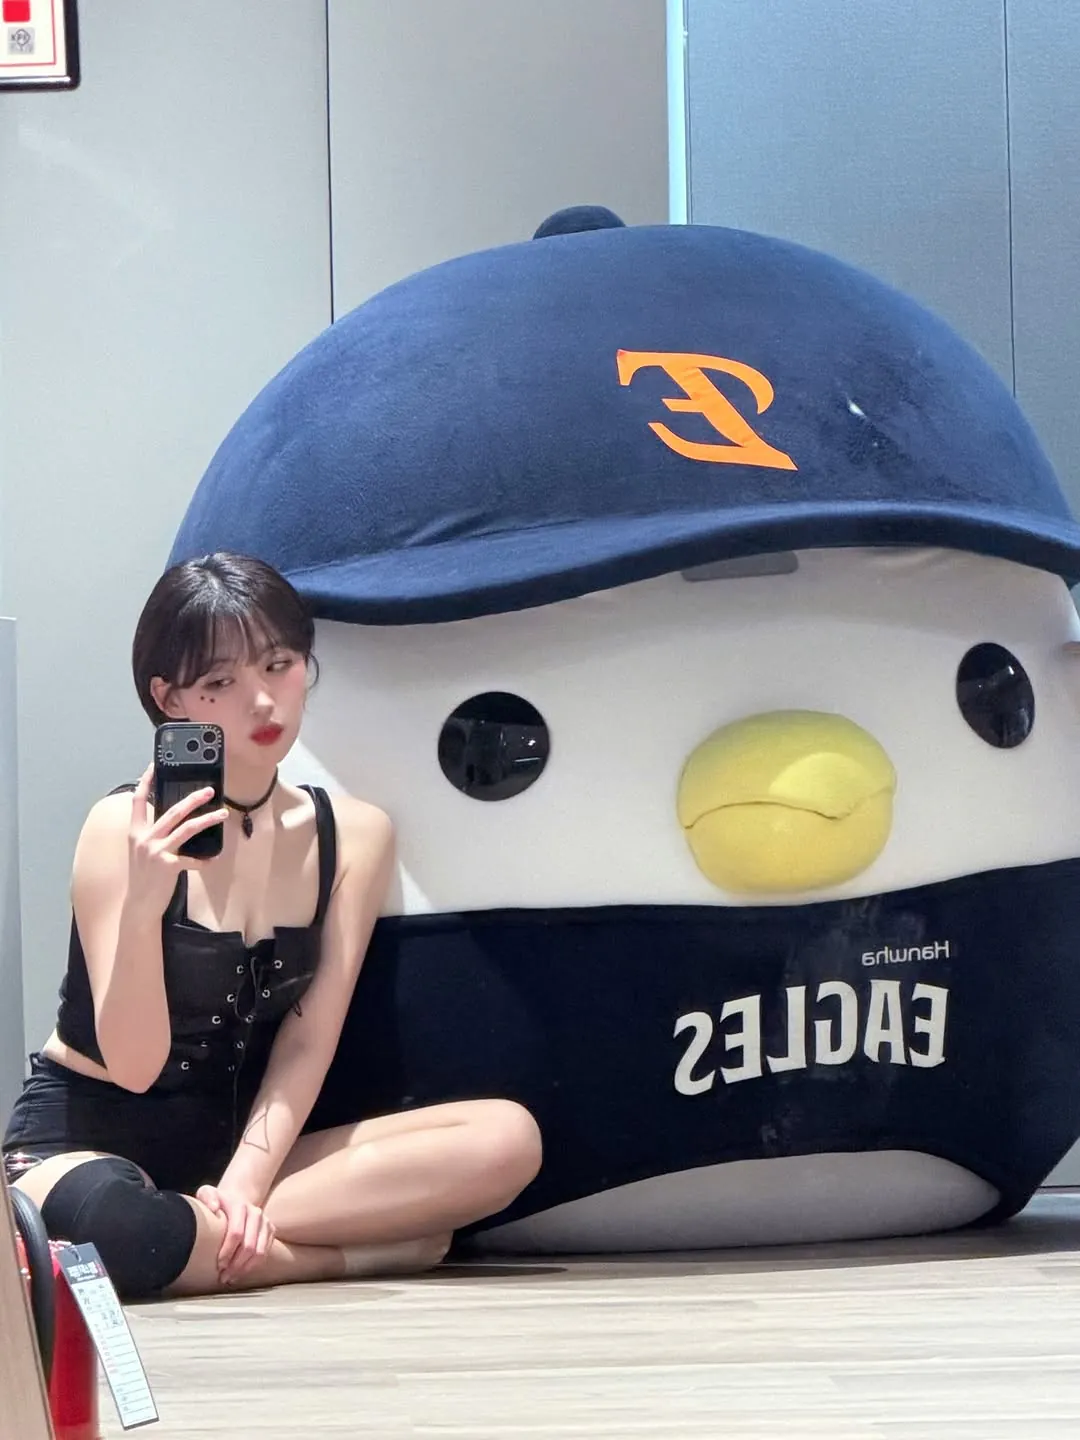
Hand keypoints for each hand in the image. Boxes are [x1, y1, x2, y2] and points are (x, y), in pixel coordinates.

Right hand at [127, 764, 228, 914]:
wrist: (139, 904)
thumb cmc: (144, 875)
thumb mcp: (141, 850)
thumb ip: (152, 833)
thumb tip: (173, 818)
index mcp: (135, 832)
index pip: (138, 800)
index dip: (145, 781)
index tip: (154, 766)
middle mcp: (144, 838)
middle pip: (172, 811)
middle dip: (193, 799)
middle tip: (209, 790)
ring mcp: (156, 852)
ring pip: (187, 828)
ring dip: (208, 820)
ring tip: (223, 814)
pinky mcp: (168, 866)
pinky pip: (193, 859)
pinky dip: (204, 859)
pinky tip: (212, 859)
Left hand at [196, 1184, 276, 1285]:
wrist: (236, 1198)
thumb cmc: (217, 1202)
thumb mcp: (207, 1193)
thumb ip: (207, 1197)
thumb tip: (213, 1208)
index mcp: (240, 1206)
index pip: (236, 1233)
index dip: (227, 1252)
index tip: (218, 1265)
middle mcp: (256, 1213)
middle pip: (249, 1246)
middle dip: (236, 1265)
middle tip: (223, 1277)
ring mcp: (265, 1222)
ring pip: (260, 1252)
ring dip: (245, 1269)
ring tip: (231, 1278)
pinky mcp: (271, 1230)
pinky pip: (265, 1253)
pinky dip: (253, 1266)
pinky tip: (240, 1272)